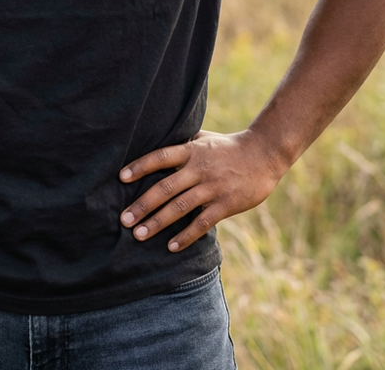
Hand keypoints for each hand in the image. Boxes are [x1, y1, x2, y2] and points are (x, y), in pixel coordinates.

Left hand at [118, 129, 282, 251]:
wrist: (264, 154)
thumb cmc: (228, 147)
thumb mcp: (203, 138)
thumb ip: (182, 144)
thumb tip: (155, 141)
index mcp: (191, 151)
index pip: (160, 157)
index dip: (140, 166)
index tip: (120, 178)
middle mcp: (199, 169)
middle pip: (165, 187)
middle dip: (143, 204)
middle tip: (123, 219)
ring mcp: (212, 187)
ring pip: (180, 207)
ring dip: (158, 222)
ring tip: (139, 235)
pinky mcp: (225, 204)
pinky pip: (202, 223)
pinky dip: (186, 236)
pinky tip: (171, 247)